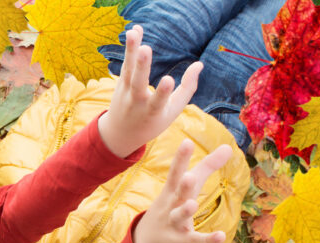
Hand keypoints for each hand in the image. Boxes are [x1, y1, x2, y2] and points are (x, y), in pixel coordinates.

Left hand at [98, 25, 201, 157]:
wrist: (120, 134)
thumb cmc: (153, 121)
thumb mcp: (172, 111)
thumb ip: (187, 88)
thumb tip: (199, 64)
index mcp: (152, 112)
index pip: (158, 102)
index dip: (163, 92)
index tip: (168, 80)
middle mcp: (136, 101)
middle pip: (138, 82)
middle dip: (142, 67)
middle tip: (146, 50)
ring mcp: (125, 91)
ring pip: (128, 69)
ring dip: (131, 50)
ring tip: (134, 32)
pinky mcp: (120, 82)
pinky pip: (126, 63)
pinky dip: (130, 47)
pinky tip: (135, 30)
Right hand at [133, 141, 231, 242]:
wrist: (148, 237)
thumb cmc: (172, 203)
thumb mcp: (186, 185)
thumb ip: (207, 166)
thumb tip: (228, 146)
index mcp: (172, 189)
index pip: (176, 171)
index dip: (181, 158)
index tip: (187, 142)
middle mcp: (171, 204)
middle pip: (177, 193)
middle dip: (182, 186)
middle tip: (188, 176)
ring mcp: (174, 223)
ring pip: (179, 216)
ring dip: (185, 211)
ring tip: (192, 204)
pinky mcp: (182, 240)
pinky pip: (194, 240)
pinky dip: (207, 239)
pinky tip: (221, 236)